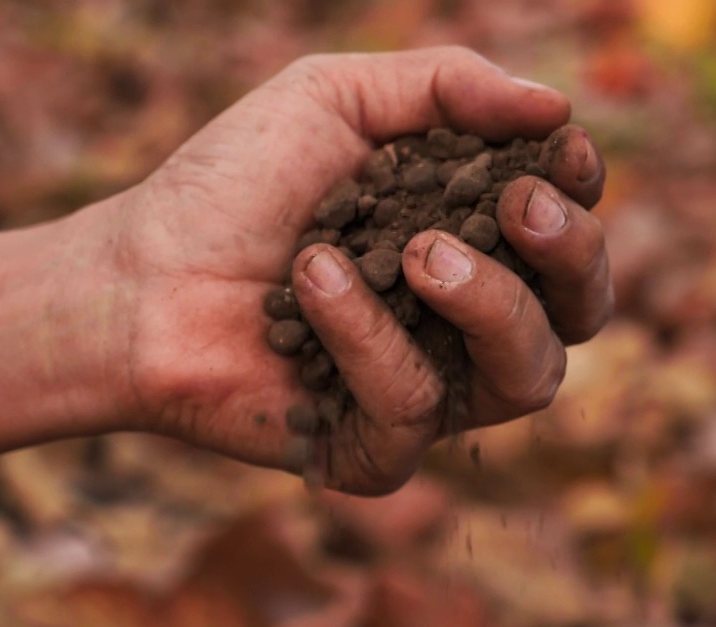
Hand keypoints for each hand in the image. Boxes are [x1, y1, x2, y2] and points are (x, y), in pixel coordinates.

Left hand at [105, 47, 612, 494]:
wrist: (134, 275)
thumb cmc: (229, 186)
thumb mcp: (334, 100)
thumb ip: (446, 86)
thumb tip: (557, 106)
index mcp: (470, 240)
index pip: (566, 234)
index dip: (581, 197)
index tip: (562, 155)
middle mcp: (464, 322)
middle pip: (579, 312)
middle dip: (569, 255)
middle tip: (517, 207)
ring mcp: (427, 389)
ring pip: (528, 376)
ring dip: (489, 304)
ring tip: (419, 252)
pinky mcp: (374, 451)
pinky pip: (417, 410)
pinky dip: (369, 340)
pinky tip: (313, 282)